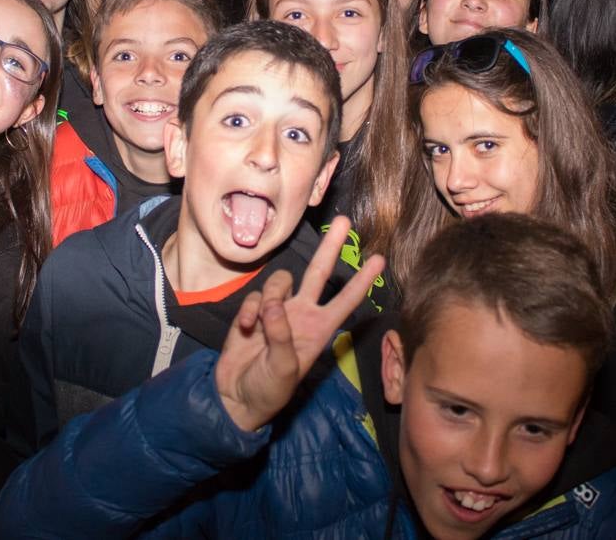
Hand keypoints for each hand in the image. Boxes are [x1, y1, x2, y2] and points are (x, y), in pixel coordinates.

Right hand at [213, 216, 385, 432]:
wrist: (236, 396)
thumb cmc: (269, 390)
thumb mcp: (283, 370)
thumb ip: (281, 336)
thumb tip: (274, 306)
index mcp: (319, 330)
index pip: (346, 301)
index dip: (362, 281)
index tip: (379, 260)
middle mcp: (302, 314)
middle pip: (319, 273)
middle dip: (330, 247)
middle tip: (343, 221)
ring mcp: (278, 311)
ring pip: (281, 281)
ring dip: (271, 295)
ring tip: (258, 323)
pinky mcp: (255, 312)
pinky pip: (255, 297)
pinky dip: (250, 310)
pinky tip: (245, 328)